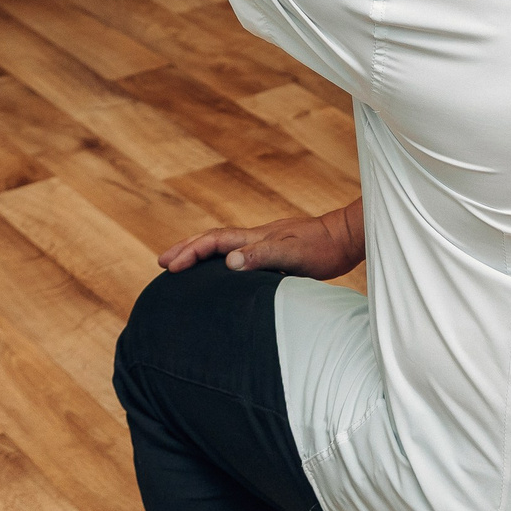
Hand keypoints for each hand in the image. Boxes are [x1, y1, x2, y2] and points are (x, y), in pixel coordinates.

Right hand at [158, 206, 361, 277]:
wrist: (348, 238)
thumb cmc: (323, 248)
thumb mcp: (292, 254)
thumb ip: (262, 257)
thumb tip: (228, 263)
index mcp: (256, 237)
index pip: (214, 241)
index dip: (190, 252)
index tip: (168, 266)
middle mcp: (257, 238)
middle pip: (214, 240)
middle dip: (187, 249)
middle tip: (162, 262)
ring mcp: (267, 243)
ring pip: (226, 246)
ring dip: (202, 254)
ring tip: (183, 265)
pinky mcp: (277, 253)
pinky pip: (241, 255)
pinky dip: (224, 261)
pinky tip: (225, 273)